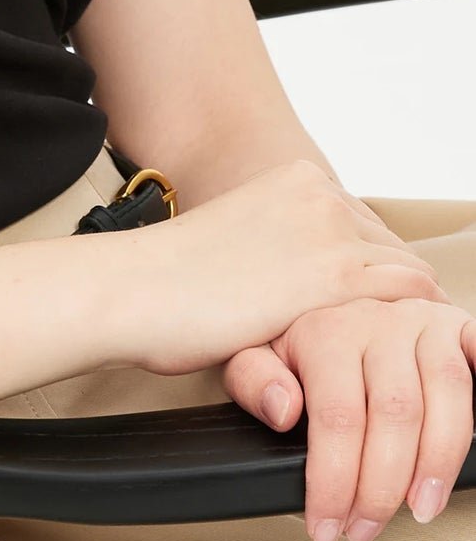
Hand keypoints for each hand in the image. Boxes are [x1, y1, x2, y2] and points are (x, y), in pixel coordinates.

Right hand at [114, 159, 445, 378]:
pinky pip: (410, 296)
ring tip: (395, 360)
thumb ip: (277, 254)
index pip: (363, 227)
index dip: (370, 273)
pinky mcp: (332, 276)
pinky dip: (411, 327)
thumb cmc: (163, 283)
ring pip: (408, 272)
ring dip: (404, 316)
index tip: (368, 313)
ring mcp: (330, 232)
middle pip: (390, 248)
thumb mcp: (235, 248)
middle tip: (387, 345)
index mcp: (294, 180)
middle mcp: (320, 196)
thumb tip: (292, 280)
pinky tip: (393, 358)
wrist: (130, 291)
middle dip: (391, 295)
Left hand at [220, 298, 475, 540]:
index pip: (337, 416)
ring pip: (447, 395)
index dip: (334, 481)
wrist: (338, 298)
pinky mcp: (458, 328)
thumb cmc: (303, 341)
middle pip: (395, 414)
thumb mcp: (258, 356)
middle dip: (382, 487)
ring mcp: (424, 324)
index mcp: (326, 331)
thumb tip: (283, 410)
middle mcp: (378, 322)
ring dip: (438, 462)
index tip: (327, 526)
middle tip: (366, 529)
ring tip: (420, 508)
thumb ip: (255, 381)